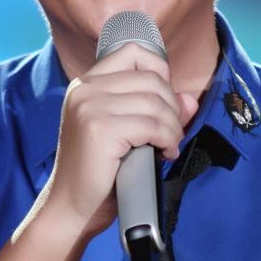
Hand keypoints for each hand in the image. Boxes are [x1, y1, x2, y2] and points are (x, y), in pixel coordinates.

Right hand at [39, 42, 198, 238]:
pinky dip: (167, 139)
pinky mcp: (101, 129)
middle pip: (151, 79)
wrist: (71, 208)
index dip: (160, 71)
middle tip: (172, 133)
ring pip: (155, 103)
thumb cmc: (98, 172)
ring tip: (169, 144)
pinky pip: (152, 125)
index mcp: (86, 83)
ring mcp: (90, 106)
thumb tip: (189, 99)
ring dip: (172, 126)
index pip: (133, 52)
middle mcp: (85, 89)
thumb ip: (154, 110)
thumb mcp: (125, 132)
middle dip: (172, 107)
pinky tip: (164, 153)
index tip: (165, 100)